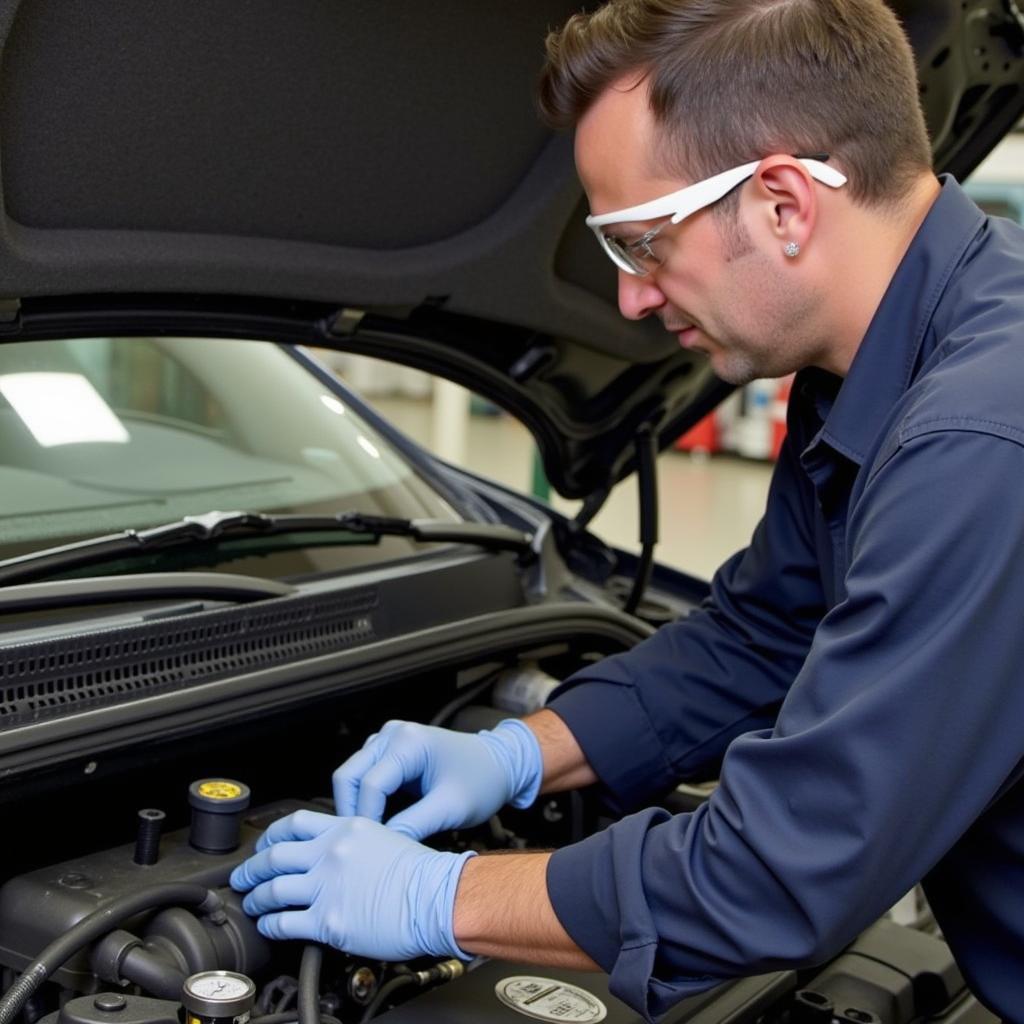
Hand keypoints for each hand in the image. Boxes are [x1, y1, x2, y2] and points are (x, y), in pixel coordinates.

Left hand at [229, 810, 474, 960]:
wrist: (437, 896)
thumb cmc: (422, 872)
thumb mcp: (385, 837)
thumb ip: (355, 842)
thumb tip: (334, 854)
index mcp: (346, 828)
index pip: (295, 824)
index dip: (271, 835)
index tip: (264, 844)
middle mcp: (331, 853)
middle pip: (275, 855)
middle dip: (252, 867)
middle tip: (244, 876)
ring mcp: (327, 886)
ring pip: (273, 889)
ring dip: (256, 897)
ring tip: (252, 903)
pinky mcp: (328, 920)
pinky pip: (285, 922)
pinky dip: (270, 925)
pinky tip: (269, 926)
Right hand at [332, 719, 541, 839]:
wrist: (500, 764)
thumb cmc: (482, 781)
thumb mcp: (451, 807)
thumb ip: (413, 826)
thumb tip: (379, 849)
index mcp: (409, 741)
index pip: (370, 784)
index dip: (368, 819)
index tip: (374, 849)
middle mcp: (392, 734)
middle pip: (349, 775)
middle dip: (353, 811)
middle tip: (364, 845)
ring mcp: (388, 740)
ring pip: (352, 776)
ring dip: (358, 806)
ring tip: (373, 836)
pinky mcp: (389, 751)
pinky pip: (364, 776)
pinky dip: (367, 800)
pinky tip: (381, 823)